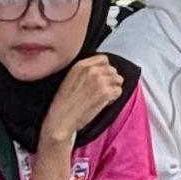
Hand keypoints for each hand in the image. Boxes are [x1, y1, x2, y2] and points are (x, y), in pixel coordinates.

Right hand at [35, 53, 126, 178]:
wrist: (61, 120)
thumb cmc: (63, 104)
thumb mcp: (69, 78)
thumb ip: (84, 71)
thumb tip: (99, 70)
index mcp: (81, 65)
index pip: (104, 59)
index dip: (105, 69)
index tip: (102, 78)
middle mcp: (91, 70)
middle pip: (112, 70)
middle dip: (110, 80)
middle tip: (102, 91)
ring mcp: (99, 81)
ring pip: (118, 80)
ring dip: (113, 88)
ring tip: (103, 97)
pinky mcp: (105, 93)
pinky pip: (119, 91)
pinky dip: (114, 98)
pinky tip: (104, 103)